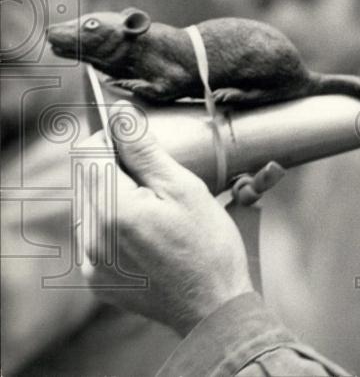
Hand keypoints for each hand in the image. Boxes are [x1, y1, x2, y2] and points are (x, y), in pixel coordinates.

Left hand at [82, 100, 253, 335]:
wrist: (213, 305)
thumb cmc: (208, 245)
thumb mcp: (183, 188)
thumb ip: (144, 150)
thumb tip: (120, 113)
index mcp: (113, 210)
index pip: (90, 152)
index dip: (115, 139)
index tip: (143, 144)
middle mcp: (91, 238)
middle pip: (86, 178)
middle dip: (115, 167)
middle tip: (156, 177)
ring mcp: (90, 262)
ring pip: (89, 207)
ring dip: (115, 195)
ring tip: (155, 206)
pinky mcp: (96, 280)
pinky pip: (94, 237)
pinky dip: (115, 225)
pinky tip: (148, 232)